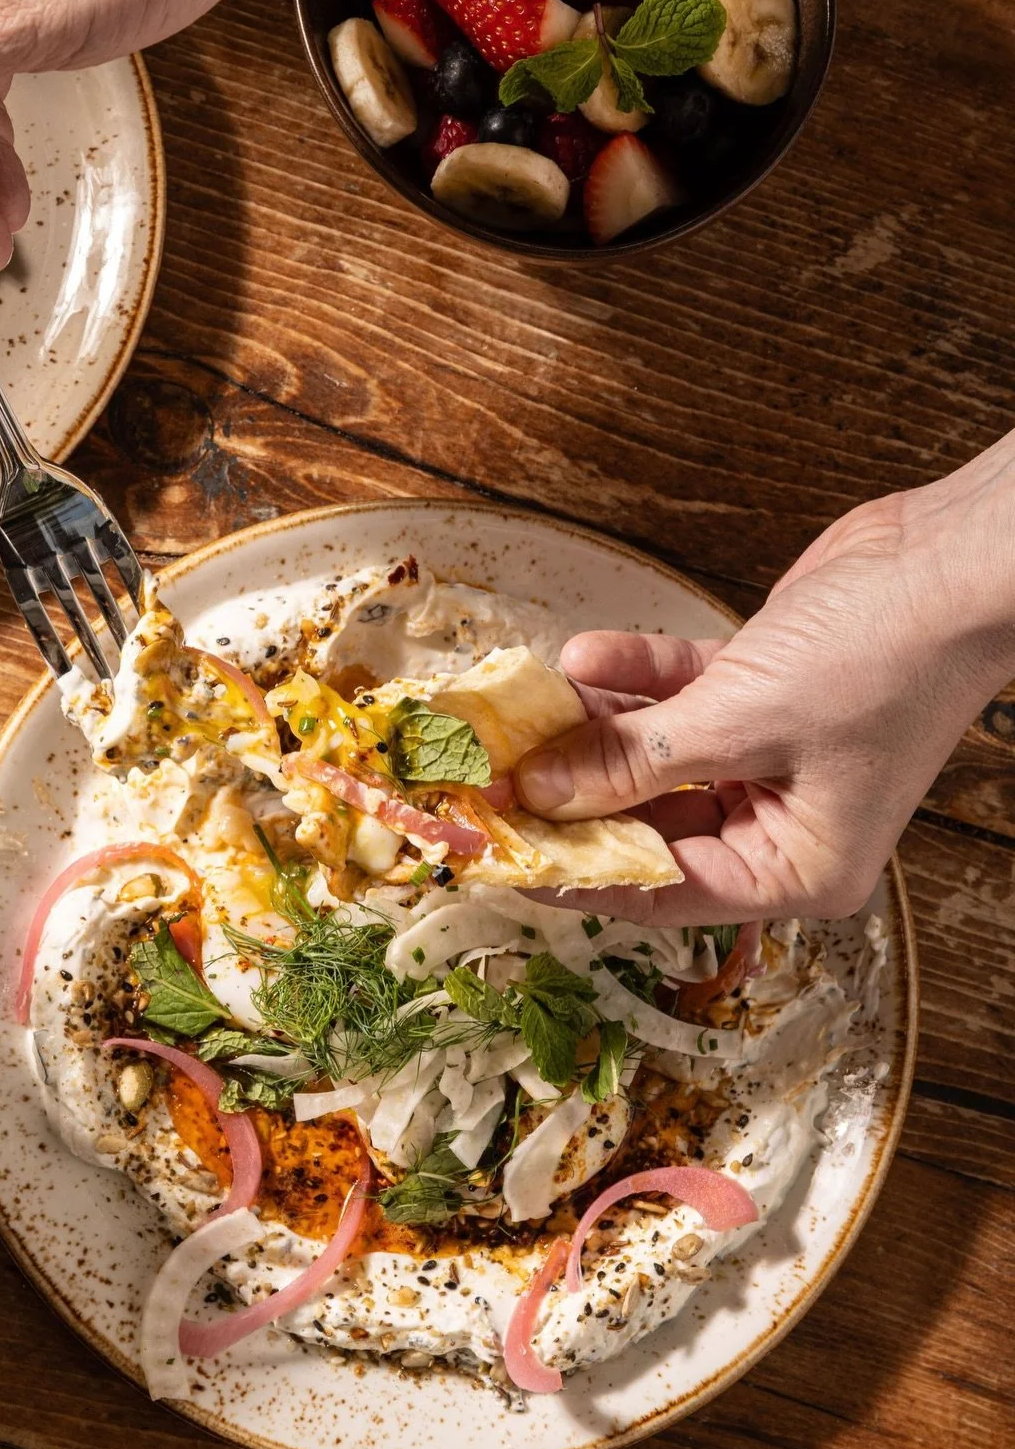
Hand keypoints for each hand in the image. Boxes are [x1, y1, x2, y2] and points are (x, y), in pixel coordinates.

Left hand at [515, 433, 1014, 925]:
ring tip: (528, 711)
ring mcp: (766, 756)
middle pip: (648, 821)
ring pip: (653, 754)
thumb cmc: (882, 659)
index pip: (663, 890)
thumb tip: (543, 793)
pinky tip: (583, 658)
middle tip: (499, 774)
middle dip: (575, 791)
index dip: (577, 874)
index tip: (506, 856)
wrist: (948, 558)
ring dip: (595, 727)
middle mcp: (779, 822)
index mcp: (795, 867)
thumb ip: (629, 761)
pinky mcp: (756, 694)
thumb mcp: (736, 723)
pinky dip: (634, 677)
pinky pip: (676, 697)